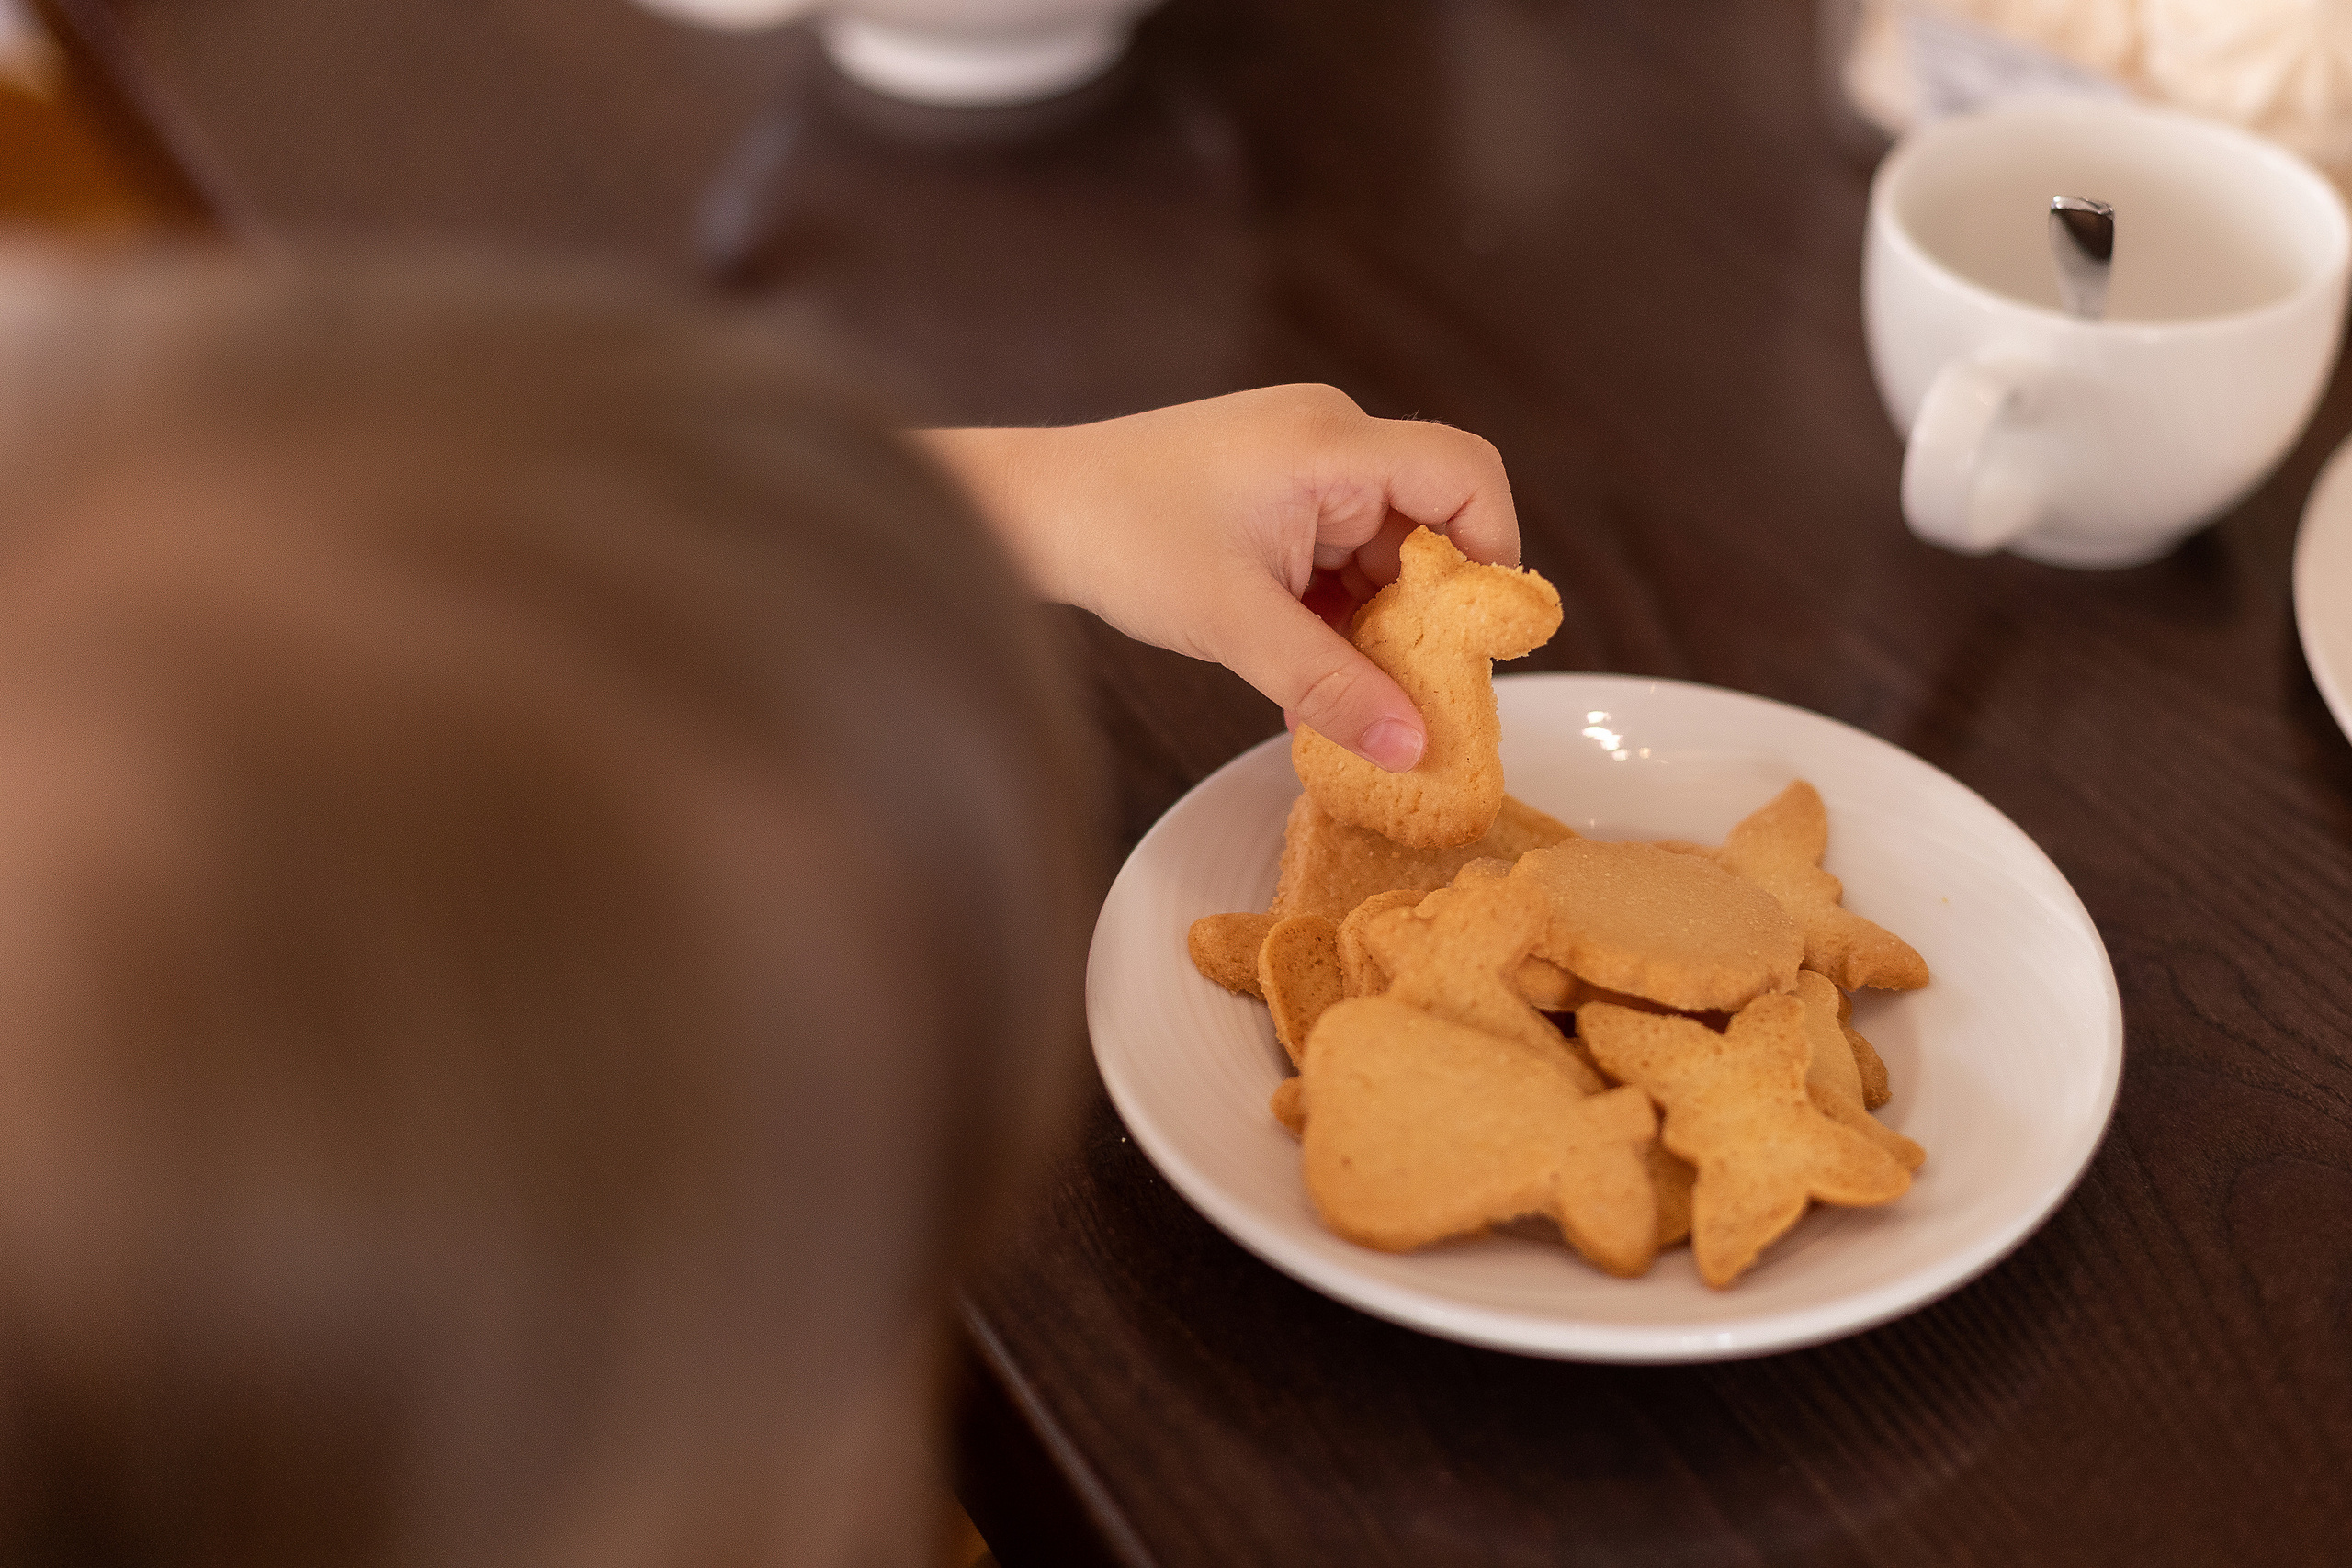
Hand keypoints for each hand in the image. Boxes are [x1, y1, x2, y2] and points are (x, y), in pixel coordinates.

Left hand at [916, 385, 1519, 771]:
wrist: (1028, 511)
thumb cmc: (1119, 540)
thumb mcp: (1235, 626)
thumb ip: (1330, 687)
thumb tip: (1412, 747)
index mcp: (1331, 444)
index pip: (1467, 473)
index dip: (1493, 553)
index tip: (1476, 638)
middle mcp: (1328, 438)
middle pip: (1429, 522)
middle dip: (1425, 612)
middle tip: (1407, 692)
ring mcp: (1300, 462)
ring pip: (1382, 548)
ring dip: (1373, 621)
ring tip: (1339, 690)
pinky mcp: (1275, 492)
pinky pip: (1339, 553)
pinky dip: (1335, 612)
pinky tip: (1305, 666)